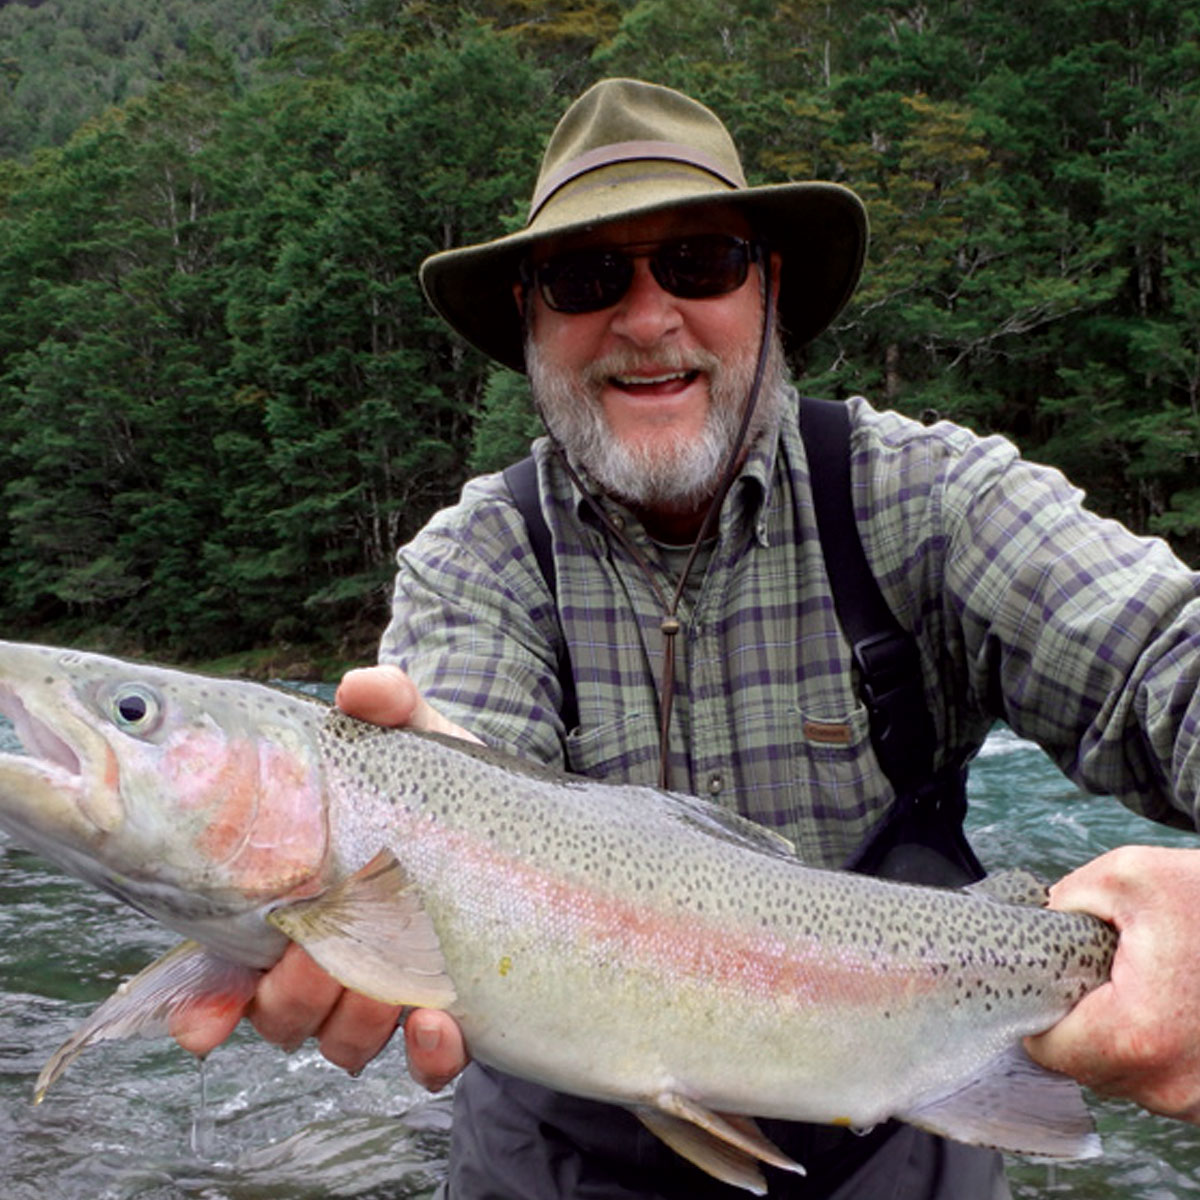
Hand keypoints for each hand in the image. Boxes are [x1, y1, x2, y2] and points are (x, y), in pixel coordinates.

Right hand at [176, 664, 473, 1089]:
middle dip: (289, 1000)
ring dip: (354, 1022)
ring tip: (387, 985)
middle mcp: (335, 956)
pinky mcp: (452, 1018)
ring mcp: (391, 992)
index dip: (207, 1003)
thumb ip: (391, 706)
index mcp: (304, 900)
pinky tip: (443, 1024)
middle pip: (282, 1012)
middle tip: (316, 960)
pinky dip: (429, 1055)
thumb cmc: (448, 788)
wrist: (527, 834)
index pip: (231, 966)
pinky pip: (427, 1065)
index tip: (201, 1020)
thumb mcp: (422, 741)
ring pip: (342, 1041)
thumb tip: (362, 687)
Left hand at [1025, 845, 1199, 1121]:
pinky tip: (1173, 1006)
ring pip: (1126, 1077)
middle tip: (1103, 972)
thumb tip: (1038, 927)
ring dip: (1122, 1036)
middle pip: (1086, 1067)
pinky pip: (1164, 1080)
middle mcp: (1175, 1087)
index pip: (1049, 1049)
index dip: (1041, 1007)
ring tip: (1143, 986)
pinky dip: (1159, 1047)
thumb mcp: (1126, 876)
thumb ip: (1064, 903)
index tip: (1053, 977)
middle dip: (1084, 1020)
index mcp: (1140, 1036)